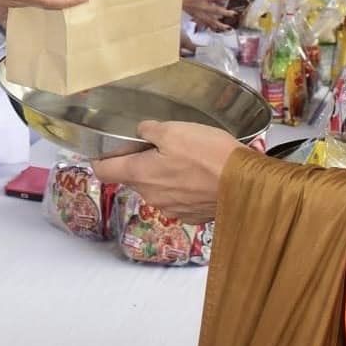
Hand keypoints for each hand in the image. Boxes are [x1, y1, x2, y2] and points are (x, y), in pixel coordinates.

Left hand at [93, 121, 240, 221]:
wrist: (245, 184)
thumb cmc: (208, 153)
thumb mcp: (175, 129)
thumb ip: (150, 130)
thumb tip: (141, 132)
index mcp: (140, 174)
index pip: (102, 171)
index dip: (99, 158)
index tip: (105, 148)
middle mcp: (150, 196)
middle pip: (133, 178)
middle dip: (141, 162)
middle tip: (161, 145)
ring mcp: (170, 209)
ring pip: (156, 188)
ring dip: (163, 175)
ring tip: (186, 159)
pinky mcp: (190, 215)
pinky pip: (177, 198)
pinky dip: (182, 187)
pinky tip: (199, 176)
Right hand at [181, 0, 235, 31]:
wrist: (179, 5)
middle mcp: (202, 7)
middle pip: (215, 10)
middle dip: (225, 12)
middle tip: (233, 13)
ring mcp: (201, 15)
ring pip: (212, 21)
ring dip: (221, 24)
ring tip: (228, 27)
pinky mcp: (199, 20)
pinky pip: (207, 25)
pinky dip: (214, 27)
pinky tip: (219, 30)